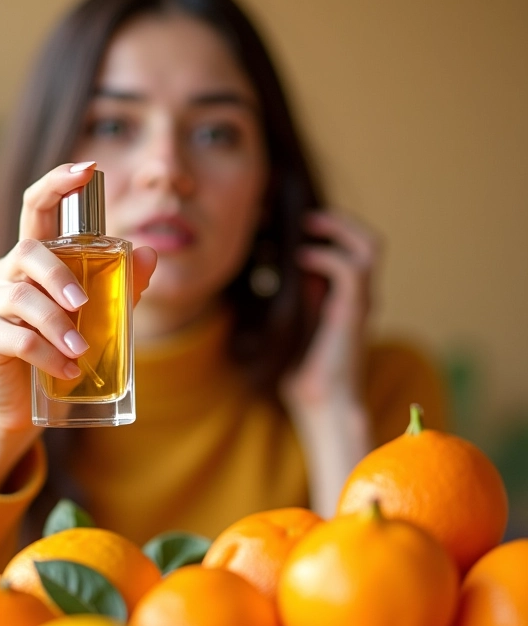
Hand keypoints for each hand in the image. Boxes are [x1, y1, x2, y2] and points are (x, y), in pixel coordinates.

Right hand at [0, 162, 156, 489]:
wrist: (25, 404)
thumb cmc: (62, 351)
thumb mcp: (100, 317)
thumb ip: (121, 287)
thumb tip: (149, 254)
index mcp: (36, 260)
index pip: (37, 208)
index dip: (57, 183)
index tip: (87, 167)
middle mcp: (8, 273)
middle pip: (28, 250)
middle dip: (58, 275)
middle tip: (84, 305)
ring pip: (19, 296)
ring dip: (56, 324)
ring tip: (82, 352)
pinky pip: (14, 337)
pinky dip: (45, 355)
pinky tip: (67, 372)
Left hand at [280, 210, 379, 515]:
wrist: (320, 407)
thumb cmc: (297, 373)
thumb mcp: (283, 325)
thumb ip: (280, 297)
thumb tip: (257, 269)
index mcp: (342, 297)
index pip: (346, 248)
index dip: (319, 229)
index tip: (279, 226)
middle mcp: (357, 296)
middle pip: (366, 240)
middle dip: (334, 220)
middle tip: (300, 217)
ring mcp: (359, 303)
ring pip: (369, 247)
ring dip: (337, 228)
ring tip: (306, 224)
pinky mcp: (353, 313)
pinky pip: (350, 270)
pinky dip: (325, 255)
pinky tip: (299, 257)